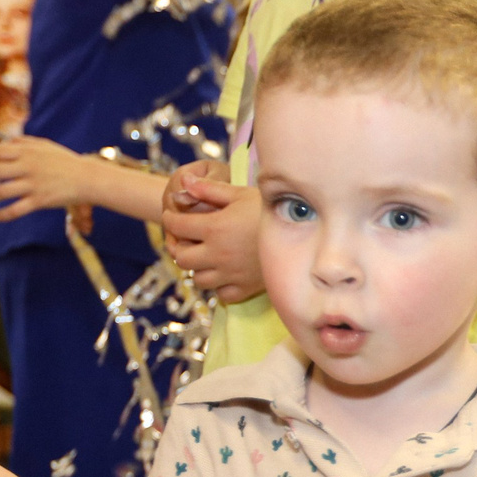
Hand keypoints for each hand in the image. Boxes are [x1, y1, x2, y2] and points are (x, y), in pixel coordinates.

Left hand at [0, 135, 90, 220]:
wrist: (87, 178)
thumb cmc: (66, 161)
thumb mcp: (45, 145)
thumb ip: (25, 141)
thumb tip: (8, 139)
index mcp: (25, 151)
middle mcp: (26, 166)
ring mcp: (33, 184)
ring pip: (1, 192)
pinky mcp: (40, 200)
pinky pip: (17, 210)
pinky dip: (2, 215)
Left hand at [160, 162, 265, 301]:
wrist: (305, 233)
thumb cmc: (270, 209)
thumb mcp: (239, 193)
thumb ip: (209, 189)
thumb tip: (183, 182)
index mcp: (214, 228)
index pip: (176, 227)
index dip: (170, 219)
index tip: (173, 216)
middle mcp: (218, 255)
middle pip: (181, 258)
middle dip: (179, 246)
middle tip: (186, 239)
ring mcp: (231, 274)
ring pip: (198, 279)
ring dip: (197, 267)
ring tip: (205, 256)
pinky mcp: (246, 288)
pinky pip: (222, 294)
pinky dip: (218, 285)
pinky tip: (225, 272)